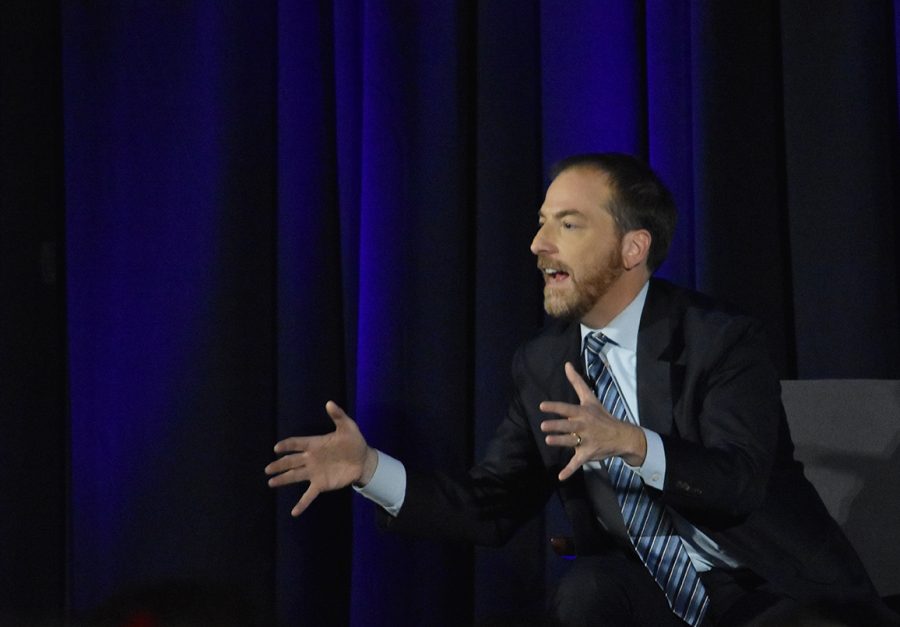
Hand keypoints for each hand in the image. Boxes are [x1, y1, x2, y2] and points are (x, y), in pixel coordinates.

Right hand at [265, 401, 377, 516]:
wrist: (363, 460)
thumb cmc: (354, 441)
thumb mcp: (347, 426)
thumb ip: (338, 415)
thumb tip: (329, 403)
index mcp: (315, 443)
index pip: (297, 443)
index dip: (287, 445)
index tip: (277, 448)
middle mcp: (311, 458)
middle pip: (291, 461)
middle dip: (279, 465)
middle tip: (267, 469)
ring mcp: (314, 472)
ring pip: (295, 476)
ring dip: (283, 480)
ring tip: (271, 482)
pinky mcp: (321, 484)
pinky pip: (309, 495)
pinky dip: (302, 503)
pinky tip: (294, 512)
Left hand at [540, 362, 646, 480]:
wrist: (622, 436)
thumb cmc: (602, 416)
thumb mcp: (590, 398)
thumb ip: (577, 382)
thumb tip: (567, 364)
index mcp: (583, 413)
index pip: (567, 408)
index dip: (555, 407)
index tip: (542, 406)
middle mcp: (583, 426)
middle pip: (568, 426)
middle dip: (557, 426)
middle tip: (544, 426)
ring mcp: (586, 440)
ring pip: (571, 442)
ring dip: (560, 442)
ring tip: (548, 440)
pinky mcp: (588, 454)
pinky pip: (577, 463)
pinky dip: (569, 471)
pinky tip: (560, 477)